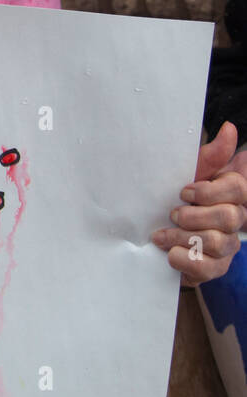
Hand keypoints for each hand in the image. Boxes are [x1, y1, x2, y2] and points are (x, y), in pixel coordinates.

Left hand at [152, 121, 245, 284]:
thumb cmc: (177, 199)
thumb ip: (209, 156)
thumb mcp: (188, 175)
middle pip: (229, 218)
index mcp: (231, 195)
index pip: (238, 189)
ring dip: (183, 237)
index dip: (209, 191)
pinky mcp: (214, 268)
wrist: (159, 234)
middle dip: (195, 216)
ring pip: (217, 243)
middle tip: (172, 214)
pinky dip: (185, 260)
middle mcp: (235, 221)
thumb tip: (229, 128)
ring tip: (161, 234)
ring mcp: (227, 247)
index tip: (183, 191)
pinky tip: (169, 252)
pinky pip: (207, 268)